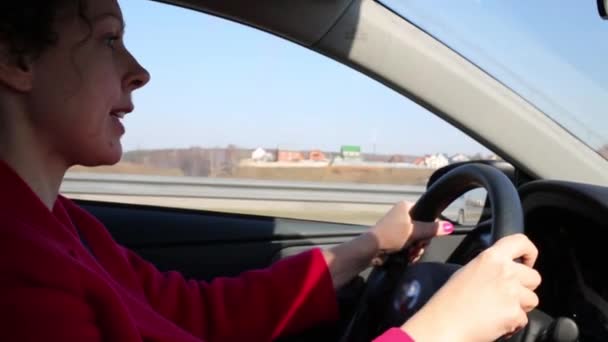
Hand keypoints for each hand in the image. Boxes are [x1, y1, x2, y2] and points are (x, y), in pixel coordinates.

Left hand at [369, 201, 453, 264]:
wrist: (372, 249)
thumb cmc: (392, 235)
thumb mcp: (415, 231)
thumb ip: (433, 229)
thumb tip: (450, 227)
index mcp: (406, 207)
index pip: (426, 213)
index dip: (429, 225)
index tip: (428, 234)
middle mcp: (402, 215)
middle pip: (423, 229)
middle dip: (422, 241)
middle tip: (418, 246)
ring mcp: (399, 228)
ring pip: (417, 239)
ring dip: (417, 249)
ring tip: (411, 253)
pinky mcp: (395, 240)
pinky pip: (410, 246)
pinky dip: (410, 252)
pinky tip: (408, 257)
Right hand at [402, 234, 540, 341]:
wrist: (444, 323)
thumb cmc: (449, 300)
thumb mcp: (467, 271)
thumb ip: (490, 267)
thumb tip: (503, 271)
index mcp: (491, 257)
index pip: (521, 242)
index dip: (529, 252)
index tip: (528, 261)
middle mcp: (504, 271)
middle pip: (534, 277)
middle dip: (525, 288)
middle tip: (506, 295)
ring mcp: (511, 292)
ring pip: (532, 300)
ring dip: (520, 307)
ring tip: (498, 310)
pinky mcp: (514, 313)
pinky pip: (523, 319)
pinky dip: (513, 323)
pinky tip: (496, 322)